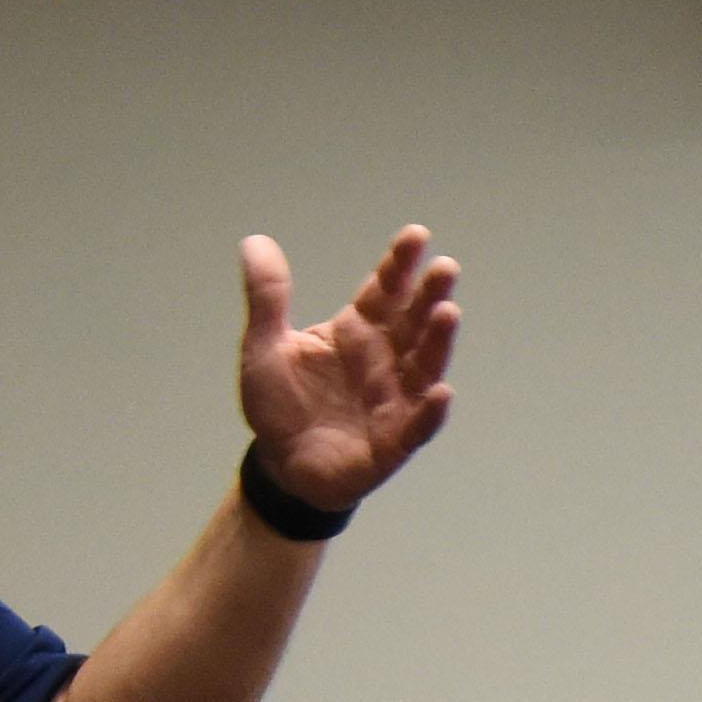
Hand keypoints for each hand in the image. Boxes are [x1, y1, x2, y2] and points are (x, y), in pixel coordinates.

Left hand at [239, 226, 461, 514]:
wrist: (281, 466)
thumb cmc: (280, 403)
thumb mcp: (265, 347)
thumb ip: (268, 298)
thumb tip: (254, 241)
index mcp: (357, 331)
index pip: (384, 291)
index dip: (399, 264)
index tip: (416, 235)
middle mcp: (385, 359)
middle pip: (412, 322)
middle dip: (430, 295)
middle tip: (445, 267)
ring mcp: (395, 399)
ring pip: (424, 366)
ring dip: (438, 342)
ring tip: (448, 313)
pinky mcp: (395, 441)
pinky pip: (417, 425)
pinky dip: (431, 411)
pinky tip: (441, 393)